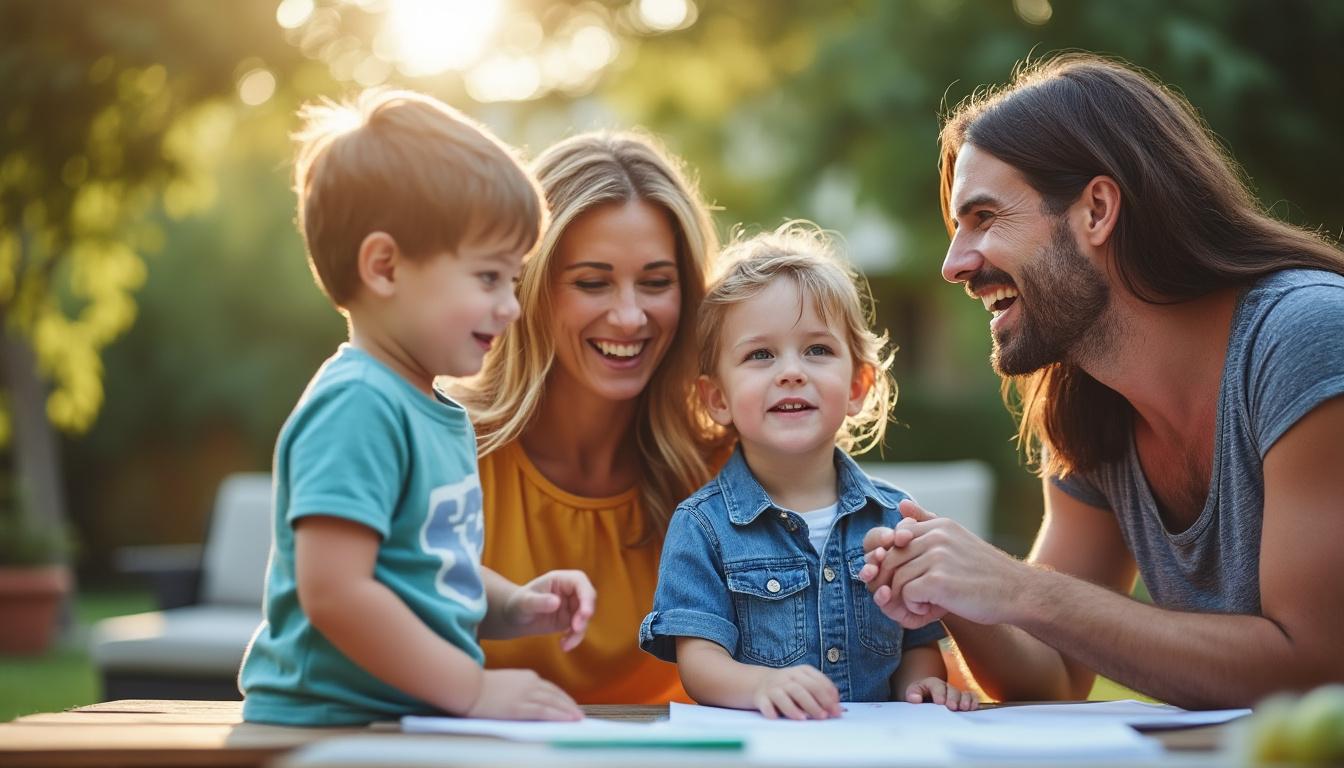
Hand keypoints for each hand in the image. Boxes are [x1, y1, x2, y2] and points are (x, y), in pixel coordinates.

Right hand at [466, 668, 581, 720]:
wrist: (468, 687)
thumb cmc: (481, 688)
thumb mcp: (506, 684)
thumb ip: (519, 690)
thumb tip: (528, 701)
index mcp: (527, 676)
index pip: (551, 688)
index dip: (563, 698)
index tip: (570, 705)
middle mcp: (530, 683)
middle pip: (556, 695)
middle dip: (569, 705)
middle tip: (579, 714)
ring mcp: (526, 695)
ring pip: (554, 703)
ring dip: (568, 711)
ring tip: (578, 719)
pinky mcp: (520, 707)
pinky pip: (545, 712)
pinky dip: (559, 716)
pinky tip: (567, 720)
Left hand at [504, 570, 595, 650]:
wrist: (516, 617)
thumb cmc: (518, 604)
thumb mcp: (524, 602)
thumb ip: (539, 602)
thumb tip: (556, 602)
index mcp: (560, 579)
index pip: (580, 581)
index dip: (586, 595)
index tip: (586, 613)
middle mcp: (569, 591)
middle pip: (588, 599)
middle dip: (585, 615)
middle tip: (576, 629)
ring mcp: (572, 605)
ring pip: (585, 617)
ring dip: (579, 632)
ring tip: (565, 644)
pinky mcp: (571, 620)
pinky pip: (579, 629)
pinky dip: (574, 638)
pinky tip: (564, 646)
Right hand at [751, 665, 842, 719]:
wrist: (758, 682)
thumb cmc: (788, 686)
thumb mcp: (804, 683)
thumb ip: (821, 693)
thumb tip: (838, 708)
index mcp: (801, 672)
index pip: (818, 681)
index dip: (829, 696)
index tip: (836, 710)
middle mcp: (787, 677)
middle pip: (803, 688)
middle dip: (815, 703)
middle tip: (824, 717)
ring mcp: (773, 686)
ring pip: (785, 694)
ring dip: (794, 707)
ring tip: (804, 719)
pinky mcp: (761, 697)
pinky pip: (765, 704)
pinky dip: (770, 710)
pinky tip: (776, 717)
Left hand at [860, 500, 1024, 627]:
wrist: (1019, 594)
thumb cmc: (986, 573)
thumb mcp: (957, 541)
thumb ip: (928, 523)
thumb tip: (902, 504)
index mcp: (939, 525)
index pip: (894, 538)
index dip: (892, 562)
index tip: (907, 577)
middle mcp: (936, 536)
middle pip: (889, 560)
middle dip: (892, 584)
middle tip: (913, 598)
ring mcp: (937, 557)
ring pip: (895, 579)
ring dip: (905, 599)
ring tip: (927, 604)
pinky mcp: (938, 581)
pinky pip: (905, 595)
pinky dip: (914, 608)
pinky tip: (934, 609)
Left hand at [904, 676, 978, 710]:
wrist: (925, 700)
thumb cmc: (919, 698)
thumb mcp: (912, 694)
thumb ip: (912, 694)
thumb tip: (915, 698)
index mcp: (932, 684)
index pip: (937, 686)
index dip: (939, 693)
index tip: (940, 702)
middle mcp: (946, 687)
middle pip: (952, 689)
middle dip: (953, 698)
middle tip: (952, 707)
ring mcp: (956, 694)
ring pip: (963, 693)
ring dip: (965, 700)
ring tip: (965, 708)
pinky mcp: (964, 700)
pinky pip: (972, 697)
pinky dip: (973, 701)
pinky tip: (973, 708)